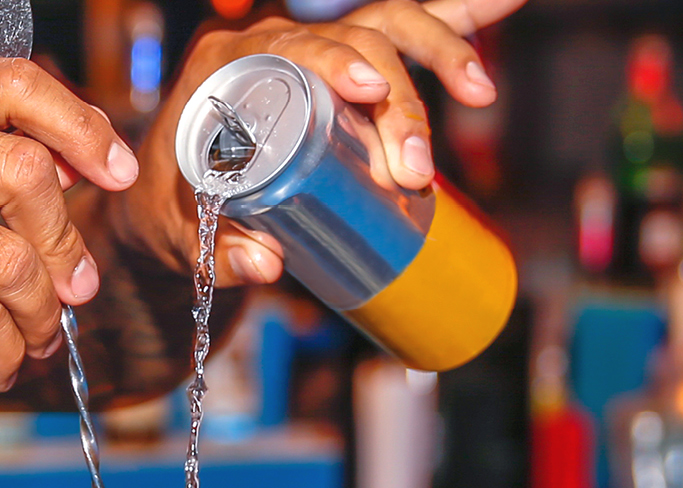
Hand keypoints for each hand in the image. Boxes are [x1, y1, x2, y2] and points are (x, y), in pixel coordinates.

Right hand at [0, 59, 136, 426]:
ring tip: (35, 339)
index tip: (117, 173)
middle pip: (26, 174)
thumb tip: (78, 169)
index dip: (79, 125)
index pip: (11, 84)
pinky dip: (4, 350)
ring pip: (12, 259)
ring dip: (40, 315)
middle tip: (76, 290)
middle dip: (65, 244)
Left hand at [110, 0, 524, 287]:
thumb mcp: (184, 236)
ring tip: (481, 95)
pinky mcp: (349, 73)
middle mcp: (276, 43)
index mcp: (229, 63)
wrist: (173, 206)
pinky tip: (508, 0)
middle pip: (356, 41)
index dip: (336, 61)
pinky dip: (461, 18)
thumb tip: (268, 265)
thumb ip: (220, 253)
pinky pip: (408, 32)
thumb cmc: (175, 215)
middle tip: (415, 173)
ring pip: (390, 25)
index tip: (371, 95)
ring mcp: (318, 52)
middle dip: (400, 100)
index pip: (293, 45)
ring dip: (444, 50)